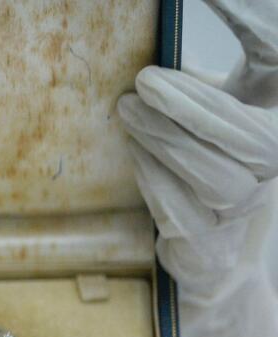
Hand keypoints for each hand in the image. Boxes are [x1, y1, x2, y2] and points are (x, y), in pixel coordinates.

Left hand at [115, 0, 277, 336]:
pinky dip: (155, 178)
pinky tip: (133, 153)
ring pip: (215, 176)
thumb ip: (202, 81)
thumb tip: (185, 19)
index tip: (228, 5)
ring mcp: (243, 211)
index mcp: (273, 129)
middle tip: (143, 81)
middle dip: (192, 106)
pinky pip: (183, 212)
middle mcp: (271, 171)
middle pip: (248, 139)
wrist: (206, 257)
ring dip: (166, 140)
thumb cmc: (201, 168)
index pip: (277, 71)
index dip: (257, 35)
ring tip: (127, 111)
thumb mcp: (212, 114)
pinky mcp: (207, 247)